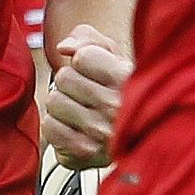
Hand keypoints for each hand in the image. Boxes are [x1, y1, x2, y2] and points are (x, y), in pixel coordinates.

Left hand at [42, 24, 130, 169]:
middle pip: (64, 78)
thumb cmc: (124, 94)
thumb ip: (88, 39)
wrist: (144, 139)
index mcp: (125, 79)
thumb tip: (64, 47)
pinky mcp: (85, 155)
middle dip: (72, 84)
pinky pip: (50, 129)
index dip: (83, 61)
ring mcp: (100, 133)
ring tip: (82, 112)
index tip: (94, 71)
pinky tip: (75, 129)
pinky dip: (57, 128)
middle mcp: (115, 107)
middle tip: (88, 94)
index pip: (82, 57)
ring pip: (54, 102)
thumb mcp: (115, 56)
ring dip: (63, 106)